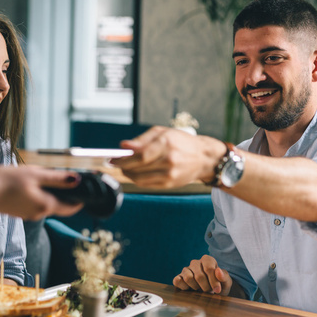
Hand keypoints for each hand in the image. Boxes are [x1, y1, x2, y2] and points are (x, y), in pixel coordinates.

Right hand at [0, 166, 83, 219]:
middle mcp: (38, 214)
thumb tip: (77, 181)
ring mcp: (27, 214)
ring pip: (46, 203)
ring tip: (43, 176)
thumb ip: (58, 179)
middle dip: (64, 192)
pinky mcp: (18, 211)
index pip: (72, 208)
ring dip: (49, 192)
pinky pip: (34, 203)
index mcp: (46, 206)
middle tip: (64, 176)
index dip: (81, 199)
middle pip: (59, 205)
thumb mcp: (35, 175)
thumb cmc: (6, 182)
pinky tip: (29, 183)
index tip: (86, 188)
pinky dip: (38, 194)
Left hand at [110, 126, 224, 188]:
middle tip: (115, 163)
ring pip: (140, 178)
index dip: (123, 159)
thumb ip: (141, 140)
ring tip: (124, 168)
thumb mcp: (162, 132)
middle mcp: (169, 160)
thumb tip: (124, 146)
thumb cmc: (181, 142)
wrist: (203, 157)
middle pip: (138, 168)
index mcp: (166, 144)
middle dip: (123, 166)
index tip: (113, 158)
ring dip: (128, 174)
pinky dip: (137, 179)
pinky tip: (135, 173)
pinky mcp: (170, 184)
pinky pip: (147, 184)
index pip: (139, 155)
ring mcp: (170, 174)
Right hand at [173, 255, 232, 294]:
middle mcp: (195, 262)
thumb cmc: (220, 286)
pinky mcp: (179, 277)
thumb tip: (218, 271)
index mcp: (207, 260)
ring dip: (196, 288)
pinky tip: (190, 290)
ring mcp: (186, 270)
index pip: (209, 268)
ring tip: (200, 290)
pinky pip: (177, 281)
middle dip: (206, 287)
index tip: (218, 290)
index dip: (213, 281)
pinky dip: (184, 287)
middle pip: (199, 276)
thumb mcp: (226, 283)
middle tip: (209, 291)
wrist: (212, 293)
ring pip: (188, 278)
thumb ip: (224, 277)